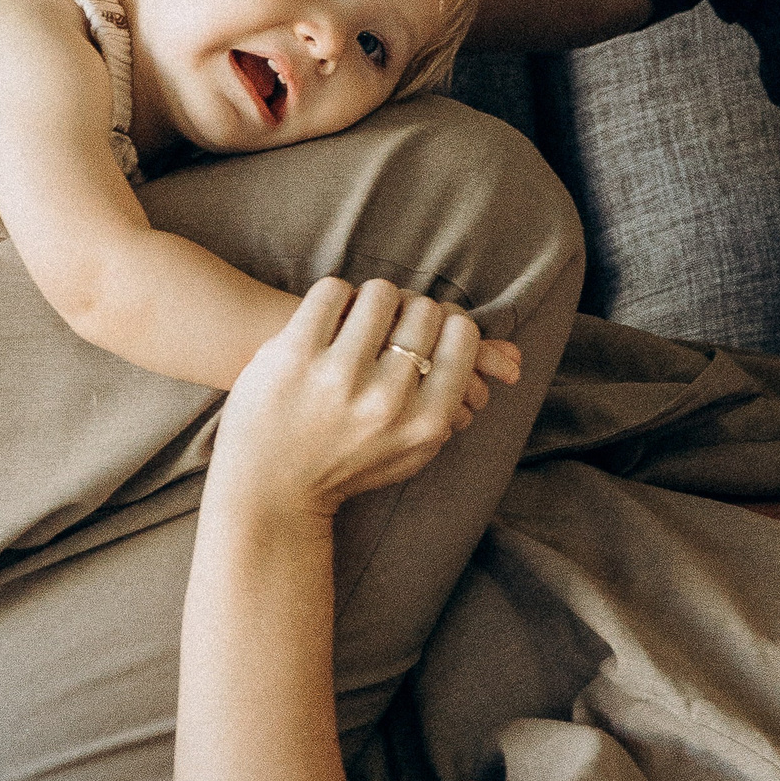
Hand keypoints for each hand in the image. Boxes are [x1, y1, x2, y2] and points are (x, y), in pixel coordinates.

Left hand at [209, 278, 494, 517]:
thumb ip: (460, 403)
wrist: (266, 490)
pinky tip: (329, 315)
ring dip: (374, 298)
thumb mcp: (410, 447)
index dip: (448, 322)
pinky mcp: (293, 354)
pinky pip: (334, 291)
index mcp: (423, 424)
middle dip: (412, 309)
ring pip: (382, 294)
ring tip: (362, 315)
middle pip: (424, 310)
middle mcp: (386, 401)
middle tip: (395, 320)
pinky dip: (335, 296)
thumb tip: (513, 361)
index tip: (431, 328)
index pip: (461, 336)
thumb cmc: (347, 463)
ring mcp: (337, 377)